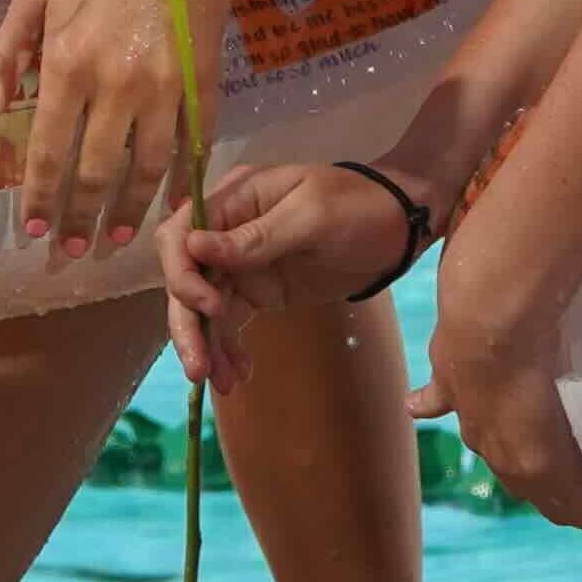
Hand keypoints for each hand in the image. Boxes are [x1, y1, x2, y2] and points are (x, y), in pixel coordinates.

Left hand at [0, 0, 199, 259]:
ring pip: (146, 168)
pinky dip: (181, 181)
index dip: (40, 197)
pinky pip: (192, 145)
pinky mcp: (203, 83)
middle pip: (96, 172)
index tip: (33, 230)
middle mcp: (116, 86)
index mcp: (68, 64)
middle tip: (71, 251)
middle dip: (81, 218)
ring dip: (131, 210)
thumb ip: (5, 56)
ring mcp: (166, 88)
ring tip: (119, 239)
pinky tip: (172, 204)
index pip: (49, 151)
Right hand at [161, 159, 412, 392]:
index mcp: (235, 199)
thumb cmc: (358, 206)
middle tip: (199, 368)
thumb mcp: (311, 216)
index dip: (182, 273)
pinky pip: (230, 322)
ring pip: (203, 307)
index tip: (210, 304)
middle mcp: (227, 230)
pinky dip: (228, 349)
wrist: (399, 227)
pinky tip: (238, 376)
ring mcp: (242, 264)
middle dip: (188, 322)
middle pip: (186, 277)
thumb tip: (194, 247)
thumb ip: (255, 237)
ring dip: (205, 345)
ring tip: (221, 383)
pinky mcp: (259, 291)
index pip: (181, 235)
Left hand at [412, 232, 581, 544]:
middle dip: (545, 486)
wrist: (488, 318)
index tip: (524, 452)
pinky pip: (581, 503)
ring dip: (578, 506)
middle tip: (576, 500)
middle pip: (519, 474)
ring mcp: (513, 455)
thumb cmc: (483, 296)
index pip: (491, 434)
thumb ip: (457, 347)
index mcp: (467, 396)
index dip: (509, 446)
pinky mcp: (546, 466)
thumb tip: (425, 381)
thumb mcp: (463, 322)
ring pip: (549, 493)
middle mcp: (487, 435)